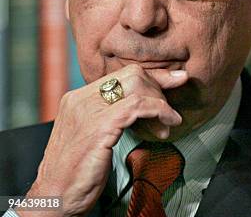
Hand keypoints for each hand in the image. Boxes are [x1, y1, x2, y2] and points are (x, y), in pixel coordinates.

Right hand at [23, 64, 186, 215]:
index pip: (122, 75)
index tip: (174, 82)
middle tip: (169, 111)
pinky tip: (167, 124)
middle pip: (132, 74)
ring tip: (169, 121)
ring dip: (161, 102)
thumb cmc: (76, 173)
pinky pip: (137, 106)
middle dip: (159, 88)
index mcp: (78, 98)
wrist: (53, 198)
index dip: (153, 78)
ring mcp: (88, 111)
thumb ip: (113, 118)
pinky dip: (159, 110)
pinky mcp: (99, 126)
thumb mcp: (94, 136)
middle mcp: (81, 99)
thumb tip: (144, 108)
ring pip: (137, 85)